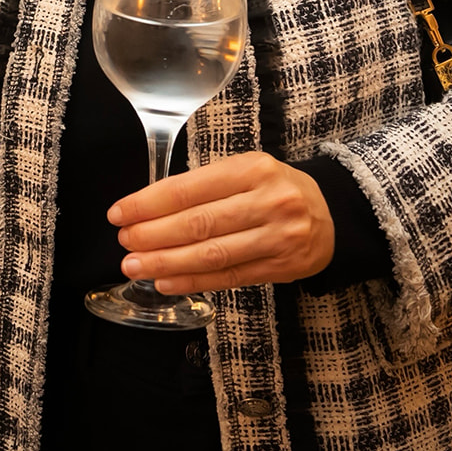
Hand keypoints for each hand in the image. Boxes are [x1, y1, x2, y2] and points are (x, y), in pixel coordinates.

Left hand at [109, 151, 334, 291]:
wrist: (332, 213)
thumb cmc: (275, 187)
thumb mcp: (246, 169)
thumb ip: (205, 185)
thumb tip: (149, 208)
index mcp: (252, 169)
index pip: (190, 188)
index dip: (149, 203)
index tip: (120, 213)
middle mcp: (268, 201)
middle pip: (199, 224)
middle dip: (153, 235)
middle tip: (124, 242)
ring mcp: (278, 237)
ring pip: (212, 254)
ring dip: (167, 263)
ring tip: (136, 266)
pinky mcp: (283, 268)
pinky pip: (230, 277)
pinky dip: (194, 281)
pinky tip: (166, 281)